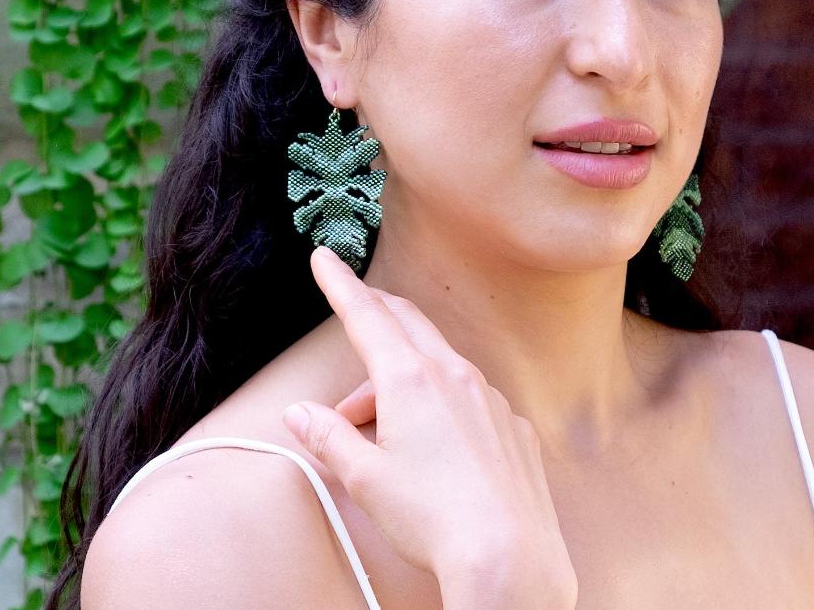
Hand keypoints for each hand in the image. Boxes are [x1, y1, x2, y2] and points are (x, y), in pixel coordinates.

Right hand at [282, 246, 576, 599]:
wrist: (508, 557)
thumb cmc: (432, 518)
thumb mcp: (365, 479)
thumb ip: (329, 438)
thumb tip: (301, 414)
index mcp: (411, 380)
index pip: (366, 317)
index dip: (340, 285)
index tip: (324, 257)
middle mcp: (455, 375)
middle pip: (407, 324)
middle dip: (376, 312)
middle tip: (353, 306)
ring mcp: (490, 397)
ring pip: (438, 366)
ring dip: (402, 379)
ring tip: (375, 427)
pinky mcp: (513, 424)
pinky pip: (472, 398)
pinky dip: (443, 405)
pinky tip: (435, 447)